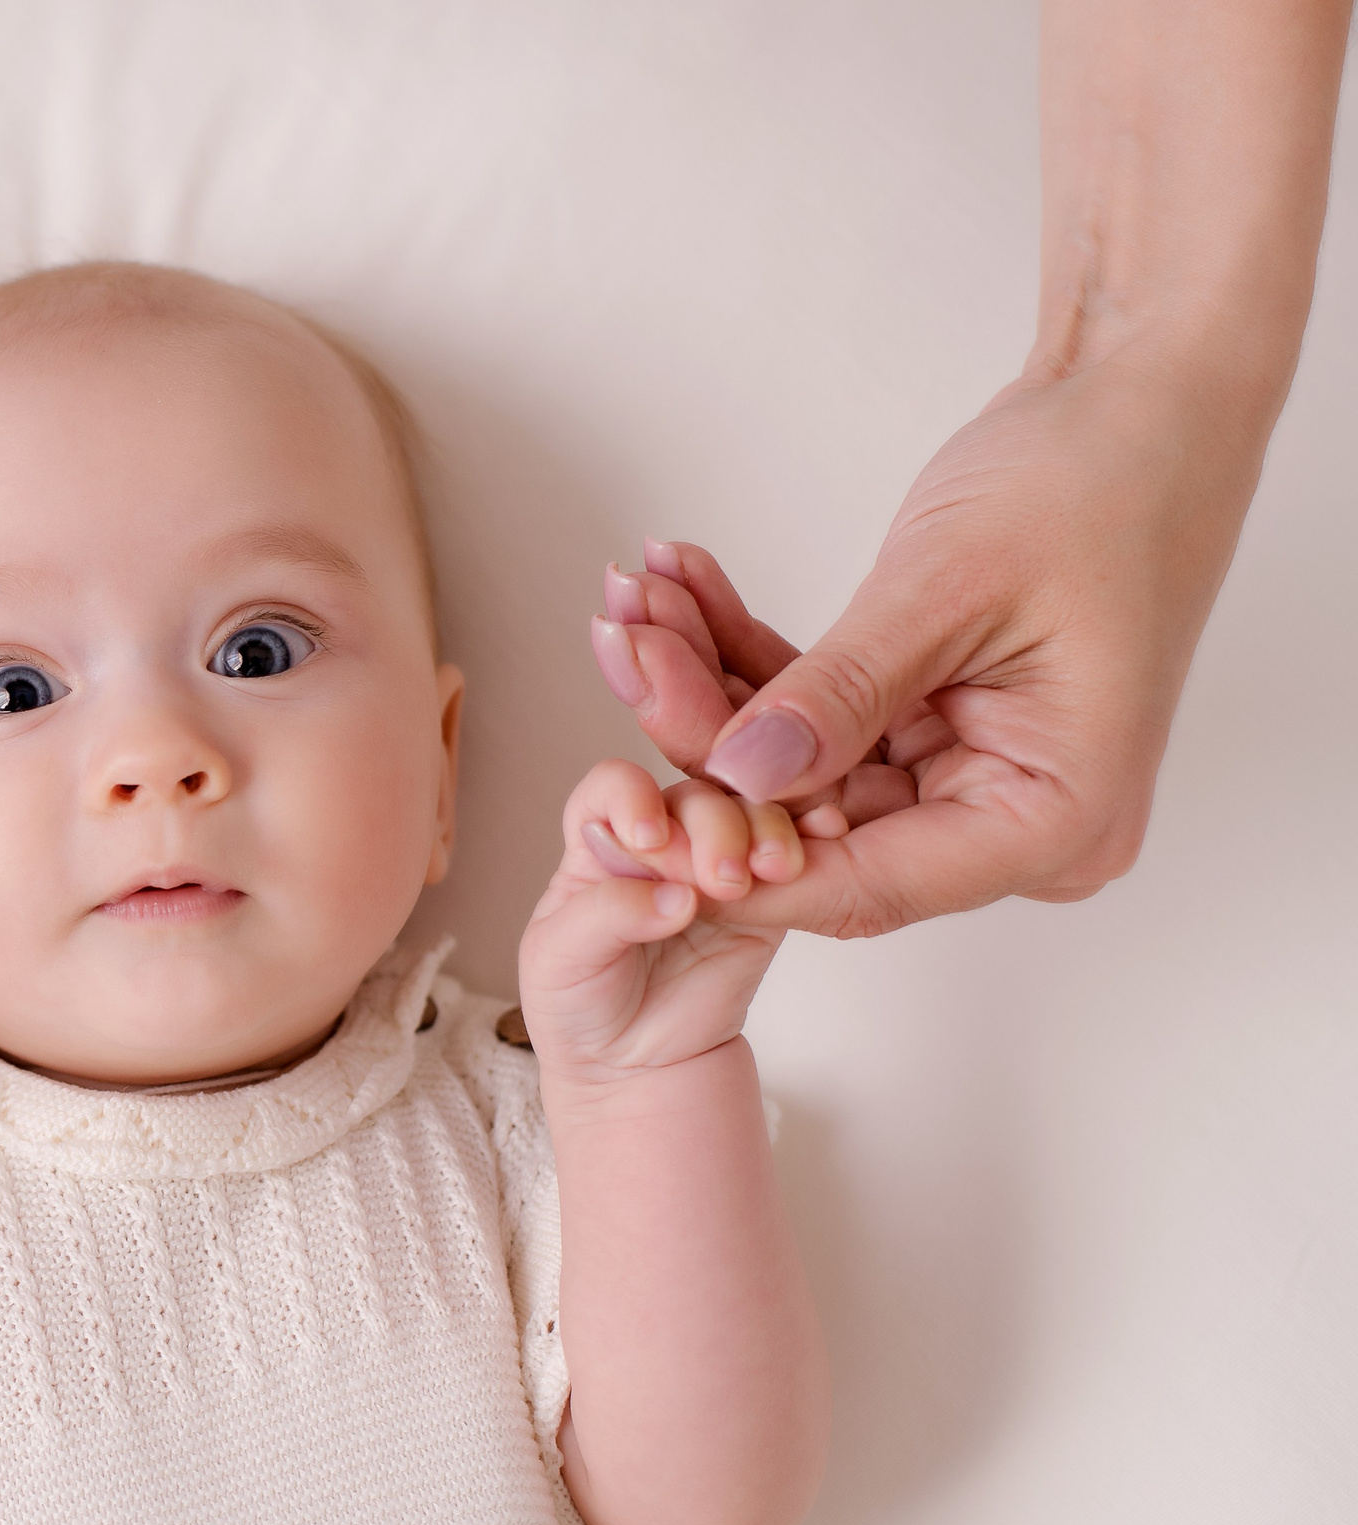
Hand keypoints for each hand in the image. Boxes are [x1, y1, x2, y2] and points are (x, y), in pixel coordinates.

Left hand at [517, 759, 797, 1083]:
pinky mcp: (766, 904)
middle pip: (693, 799)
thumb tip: (679, 896)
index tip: (648, 837)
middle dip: (712, 828)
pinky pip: (794, 861)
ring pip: (750, 818)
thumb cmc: (579, 1006)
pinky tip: (825, 838)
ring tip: (770, 872)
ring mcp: (715, 871)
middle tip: (719, 880)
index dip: (632, 796)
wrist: (631, 1069)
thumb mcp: (559, 960)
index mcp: (599, 845)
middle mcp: (662, 847)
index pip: (614, 789)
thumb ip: (608, 916)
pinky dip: (815, 839)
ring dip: (765, 831)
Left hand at [595, 355, 1261, 938]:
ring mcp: (974, 775)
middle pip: (821, 823)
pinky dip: (752, 657)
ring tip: (635, 601)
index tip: (640, 823)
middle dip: (707, 736)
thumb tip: (738, 776)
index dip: (744, 862)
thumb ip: (840, 694)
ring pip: (804, 766)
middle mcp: (1017, 820)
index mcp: (1056, 822)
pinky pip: (821, 714)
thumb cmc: (1098, 480)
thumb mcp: (949, 591)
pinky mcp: (933, 725)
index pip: (870, 884)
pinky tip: (681, 591)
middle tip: (623, 649)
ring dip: (711, 683)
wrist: (1143, 399)